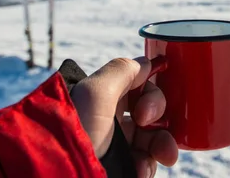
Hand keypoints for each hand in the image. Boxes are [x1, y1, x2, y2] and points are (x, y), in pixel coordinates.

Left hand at [71, 57, 178, 177]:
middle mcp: (109, 119)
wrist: (64, 175)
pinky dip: (148, 165)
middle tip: (149, 127)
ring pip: (151, 138)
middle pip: (148, 112)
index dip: (150, 93)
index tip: (145, 109)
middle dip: (159, 119)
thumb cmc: (78, 133)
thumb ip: (121, 71)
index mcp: (102, 97)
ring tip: (165, 156)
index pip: (138, 86)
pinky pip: (144, 162)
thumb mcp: (95, 93)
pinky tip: (141, 170)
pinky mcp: (119, 167)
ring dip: (161, 144)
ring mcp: (114, 145)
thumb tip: (144, 63)